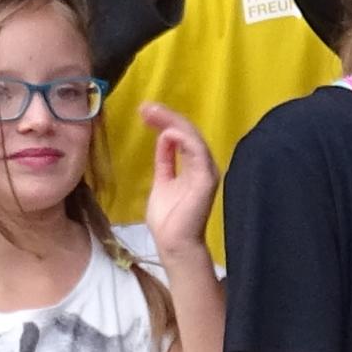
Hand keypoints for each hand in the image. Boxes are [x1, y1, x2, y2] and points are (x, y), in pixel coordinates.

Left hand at [140, 100, 218, 253]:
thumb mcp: (162, 182)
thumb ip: (165, 160)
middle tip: (146, 106)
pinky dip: (183, 140)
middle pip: (187, 132)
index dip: (165, 121)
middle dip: (167, 116)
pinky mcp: (206, 180)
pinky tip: (167, 132)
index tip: (145, 111)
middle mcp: (203, 165)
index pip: (182, 135)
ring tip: (152, 112)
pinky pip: (197, 153)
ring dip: (172, 122)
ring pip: (192, 137)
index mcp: (194, 165)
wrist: (173, 245)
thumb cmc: (168, 219)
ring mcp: (206, 171)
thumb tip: (164, 137)